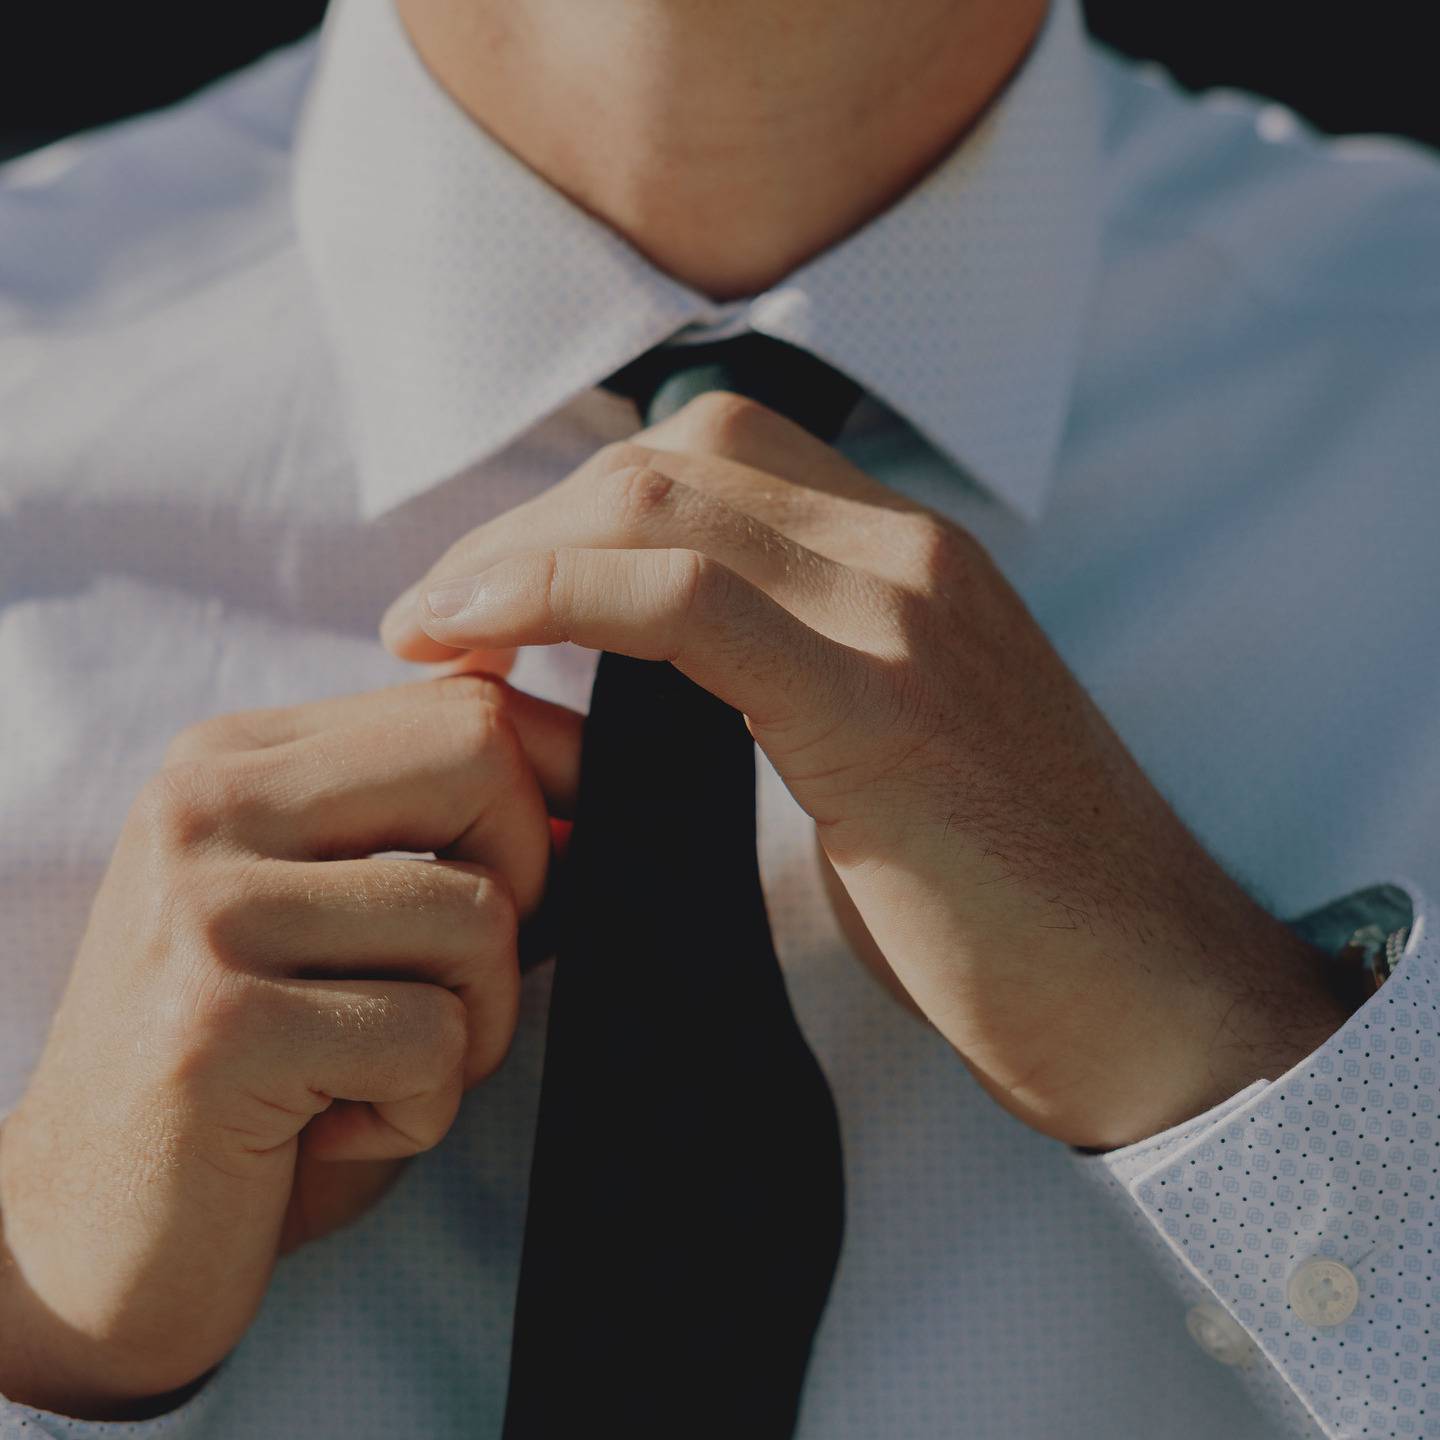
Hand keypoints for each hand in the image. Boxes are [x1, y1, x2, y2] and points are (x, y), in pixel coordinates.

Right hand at [0, 673, 578, 1417]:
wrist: (81, 1239)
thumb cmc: (249, 1071)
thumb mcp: (335, 919)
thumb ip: (431, 825)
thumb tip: (573, 756)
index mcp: (233, 762)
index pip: (463, 706)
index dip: (553, 792)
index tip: (549, 879)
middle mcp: (204, 806)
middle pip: (482, 761)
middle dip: (531, 881)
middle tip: (462, 979)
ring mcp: (202, 911)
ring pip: (479, 916)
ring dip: (476, 1027)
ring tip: (382, 1071)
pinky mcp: (217, 1028)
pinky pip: (431, 1039)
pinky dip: (422, 1109)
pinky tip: (333, 1127)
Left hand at [379, 394, 1350, 1150]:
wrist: (1157, 998)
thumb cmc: (1015, 905)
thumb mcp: (890, 757)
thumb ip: (790, 683)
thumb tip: (645, 686)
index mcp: (911, 558)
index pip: (714, 452)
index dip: (577, 506)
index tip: (493, 595)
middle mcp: (909, 553)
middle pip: (666, 459)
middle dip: (522, 525)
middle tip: (436, 619)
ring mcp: (902, 615)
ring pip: (660, 503)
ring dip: (514, 557)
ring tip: (433, 638)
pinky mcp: (883, 706)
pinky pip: (684, 599)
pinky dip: (554, 598)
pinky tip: (475, 648)